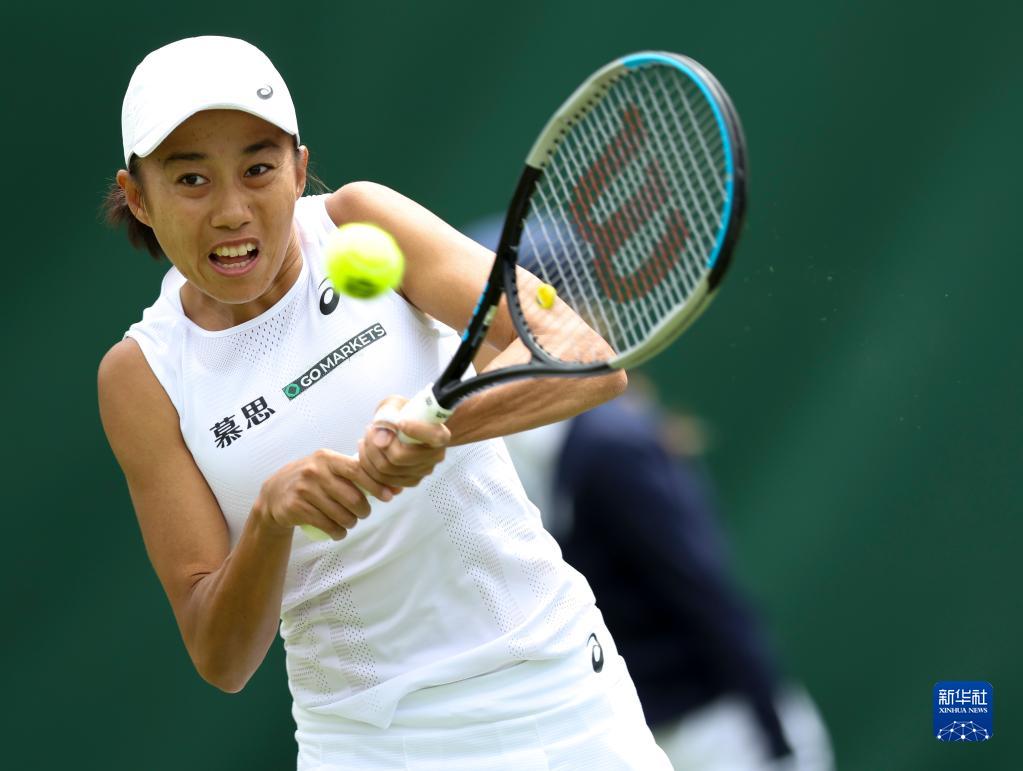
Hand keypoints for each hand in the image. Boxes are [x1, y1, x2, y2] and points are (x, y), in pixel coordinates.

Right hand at [254, 449, 395, 540]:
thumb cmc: (312, 479)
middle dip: (363, 511)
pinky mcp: (296, 507)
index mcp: (328, 458)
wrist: (275, 492)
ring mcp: (304, 489)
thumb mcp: (329, 468)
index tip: (389, 496)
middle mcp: (315, 471)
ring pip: (341, 514)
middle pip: (352, 498)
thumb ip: (357, 473)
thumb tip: (396, 486)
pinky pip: (326, 525)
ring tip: (349, 523)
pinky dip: (337, 532)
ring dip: (350, 524)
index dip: (377, 485)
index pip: (358, 470)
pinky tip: (338, 532)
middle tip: (363, 514)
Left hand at [357, 395, 450, 488]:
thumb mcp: (396, 404)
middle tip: (369, 430)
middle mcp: (435, 455)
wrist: (410, 425)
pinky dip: (370, 467)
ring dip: (369, 455)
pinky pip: (383, 481)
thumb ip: (388, 415)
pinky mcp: (410, 481)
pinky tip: (368, 453)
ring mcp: (423, 471)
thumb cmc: (405, 414)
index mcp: (440, 433)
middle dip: (376, 444)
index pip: (434, 436)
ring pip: (386, 471)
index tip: (401, 422)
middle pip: (399, 457)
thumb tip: (381, 441)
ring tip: (366, 439)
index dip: (416, 430)